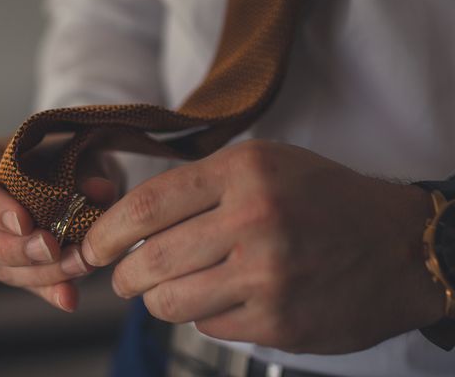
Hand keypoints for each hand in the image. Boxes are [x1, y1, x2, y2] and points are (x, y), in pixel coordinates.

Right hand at [0, 135, 121, 310]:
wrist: (75, 169)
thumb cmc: (63, 152)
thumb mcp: (75, 153)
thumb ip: (84, 171)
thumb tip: (101, 191)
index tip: (24, 223)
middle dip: (16, 248)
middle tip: (51, 249)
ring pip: (1, 267)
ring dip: (41, 271)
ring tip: (78, 265)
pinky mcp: (11, 265)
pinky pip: (25, 282)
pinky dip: (50, 290)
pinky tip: (69, 297)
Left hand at [81, 139, 444, 352]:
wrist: (400, 245)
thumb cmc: (324, 198)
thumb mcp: (265, 165)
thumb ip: (201, 186)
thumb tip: (135, 220)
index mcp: (244, 172)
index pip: (148, 204)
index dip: (106, 231)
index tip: (91, 247)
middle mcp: (254, 221)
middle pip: (151, 260)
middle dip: (124, 276)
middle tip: (125, 277)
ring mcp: (268, 277)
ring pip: (171, 301)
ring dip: (156, 299)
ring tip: (166, 289)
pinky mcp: (279, 323)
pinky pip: (209, 326)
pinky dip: (203, 314)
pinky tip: (223, 298)